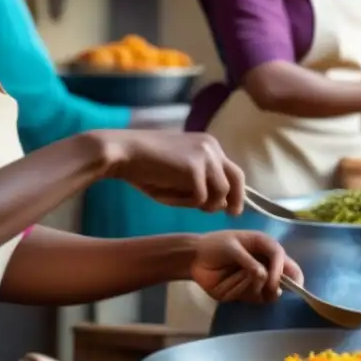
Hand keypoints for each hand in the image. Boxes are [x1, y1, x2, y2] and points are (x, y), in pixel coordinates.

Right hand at [98, 130, 244, 214]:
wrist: (123, 152)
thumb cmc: (145, 166)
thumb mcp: (179, 173)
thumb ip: (201, 184)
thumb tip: (222, 203)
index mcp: (208, 145)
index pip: (232, 170)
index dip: (235, 191)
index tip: (232, 206)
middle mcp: (212, 148)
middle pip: (237, 180)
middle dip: (236, 200)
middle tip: (232, 215)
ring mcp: (205, 157)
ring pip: (219, 194)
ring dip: (202, 204)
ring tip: (178, 200)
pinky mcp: (195, 169)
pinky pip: (200, 199)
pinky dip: (184, 203)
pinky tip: (166, 195)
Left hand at [190, 230, 303, 302]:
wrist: (195, 259)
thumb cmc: (214, 245)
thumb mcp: (230, 246)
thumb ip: (247, 260)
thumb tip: (263, 275)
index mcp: (264, 247)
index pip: (281, 257)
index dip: (280, 270)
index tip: (273, 283)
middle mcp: (266, 263)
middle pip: (285, 277)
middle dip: (277, 285)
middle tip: (270, 291)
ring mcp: (258, 280)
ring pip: (267, 290)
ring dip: (251, 287)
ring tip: (231, 276)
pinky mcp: (247, 292)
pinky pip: (253, 298)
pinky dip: (241, 293)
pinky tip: (227, 285)